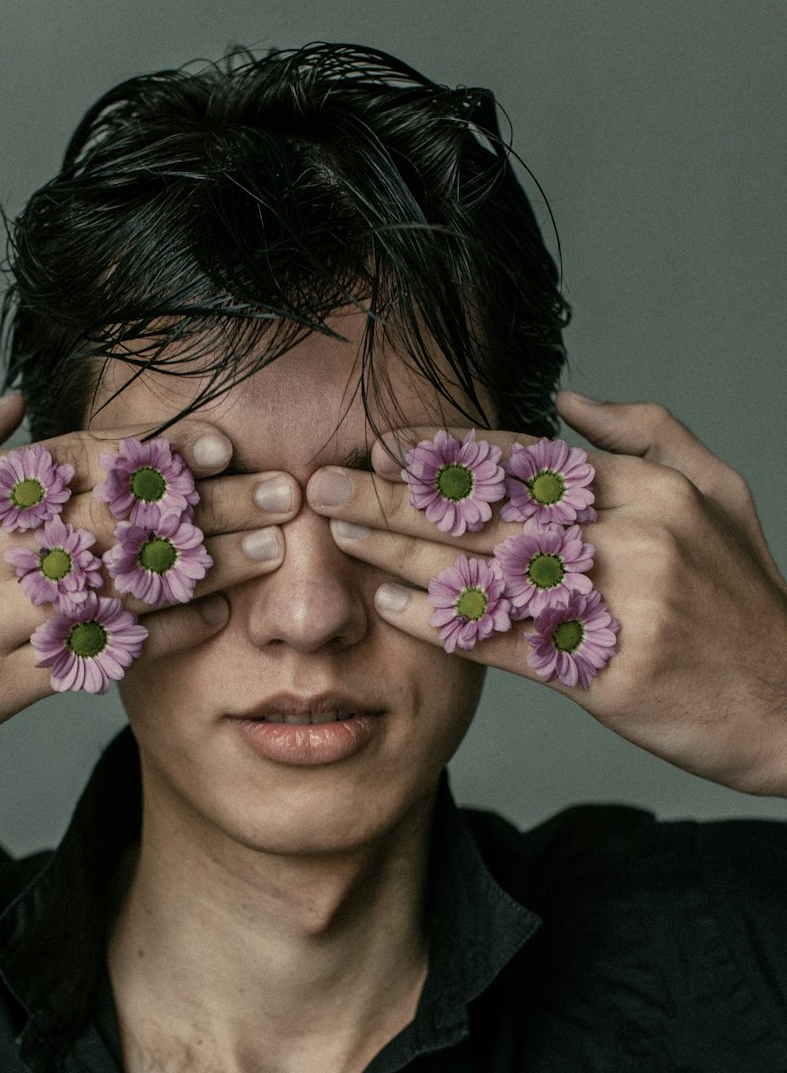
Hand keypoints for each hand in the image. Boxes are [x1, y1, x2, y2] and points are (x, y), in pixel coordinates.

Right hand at [0, 398, 298, 801]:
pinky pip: (101, 652)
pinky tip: (213, 618)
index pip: (75, 459)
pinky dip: (163, 634)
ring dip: (206, 564)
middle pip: (118, 513)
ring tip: (270, 551)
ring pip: (123, 580)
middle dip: (210, 500)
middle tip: (281, 491)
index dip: (155, 451)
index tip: (220, 445)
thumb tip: (16, 402)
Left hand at [307, 394, 786, 795]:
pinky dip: (447, 624)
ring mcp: (618, 606)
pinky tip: (393, 609)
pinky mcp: (605, 672)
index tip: (383, 446)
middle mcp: (630, 538)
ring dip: (403, 554)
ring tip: (340, 538)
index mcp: (650, 489)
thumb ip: (648, 434)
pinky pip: (508, 641)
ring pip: (488, 571)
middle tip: (327, 484)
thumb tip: (567, 400)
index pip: (528, 459)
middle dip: (399, 497)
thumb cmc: (746, 599)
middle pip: (490, 511)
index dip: (448, 453)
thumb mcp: (717, 494)